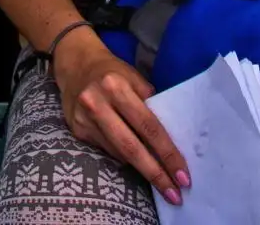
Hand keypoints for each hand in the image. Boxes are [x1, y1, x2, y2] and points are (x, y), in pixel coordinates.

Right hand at [50, 28, 186, 205]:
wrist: (76, 64)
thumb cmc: (113, 72)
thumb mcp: (135, 78)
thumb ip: (149, 104)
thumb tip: (170, 139)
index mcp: (117, 87)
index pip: (149, 126)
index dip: (167, 153)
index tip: (183, 176)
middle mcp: (97, 103)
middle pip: (131, 148)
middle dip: (155, 173)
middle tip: (174, 194)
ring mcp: (84, 119)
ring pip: (118, 153)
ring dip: (142, 169)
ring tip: (161, 182)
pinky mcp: (77, 130)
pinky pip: (107, 150)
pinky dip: (123, 156)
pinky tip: (134, 160)